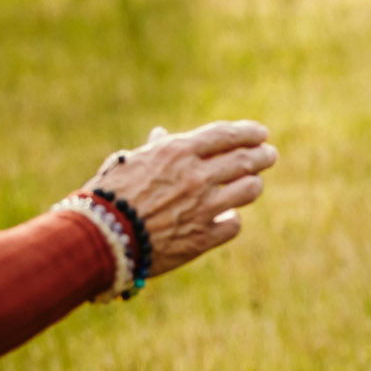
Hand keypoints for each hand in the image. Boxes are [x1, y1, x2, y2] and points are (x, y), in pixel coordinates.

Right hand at [88, 121, 276, 277]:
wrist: (100, 237)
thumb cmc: (108, 195)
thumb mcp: (129, 163)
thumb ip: (154, 150)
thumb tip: (162, 136)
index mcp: (177, 152)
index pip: (226, 135)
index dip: (248, 133)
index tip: (261, 133)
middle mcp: (196, 177)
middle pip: (244, 161)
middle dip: (262, 156)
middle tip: (270, 155)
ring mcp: (203, 207)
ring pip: (248, 190)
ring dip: (253, 184)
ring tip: (253, 182)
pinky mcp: (202, 238)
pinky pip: (232, 224)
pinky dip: (231, 218)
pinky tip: (228, 216)